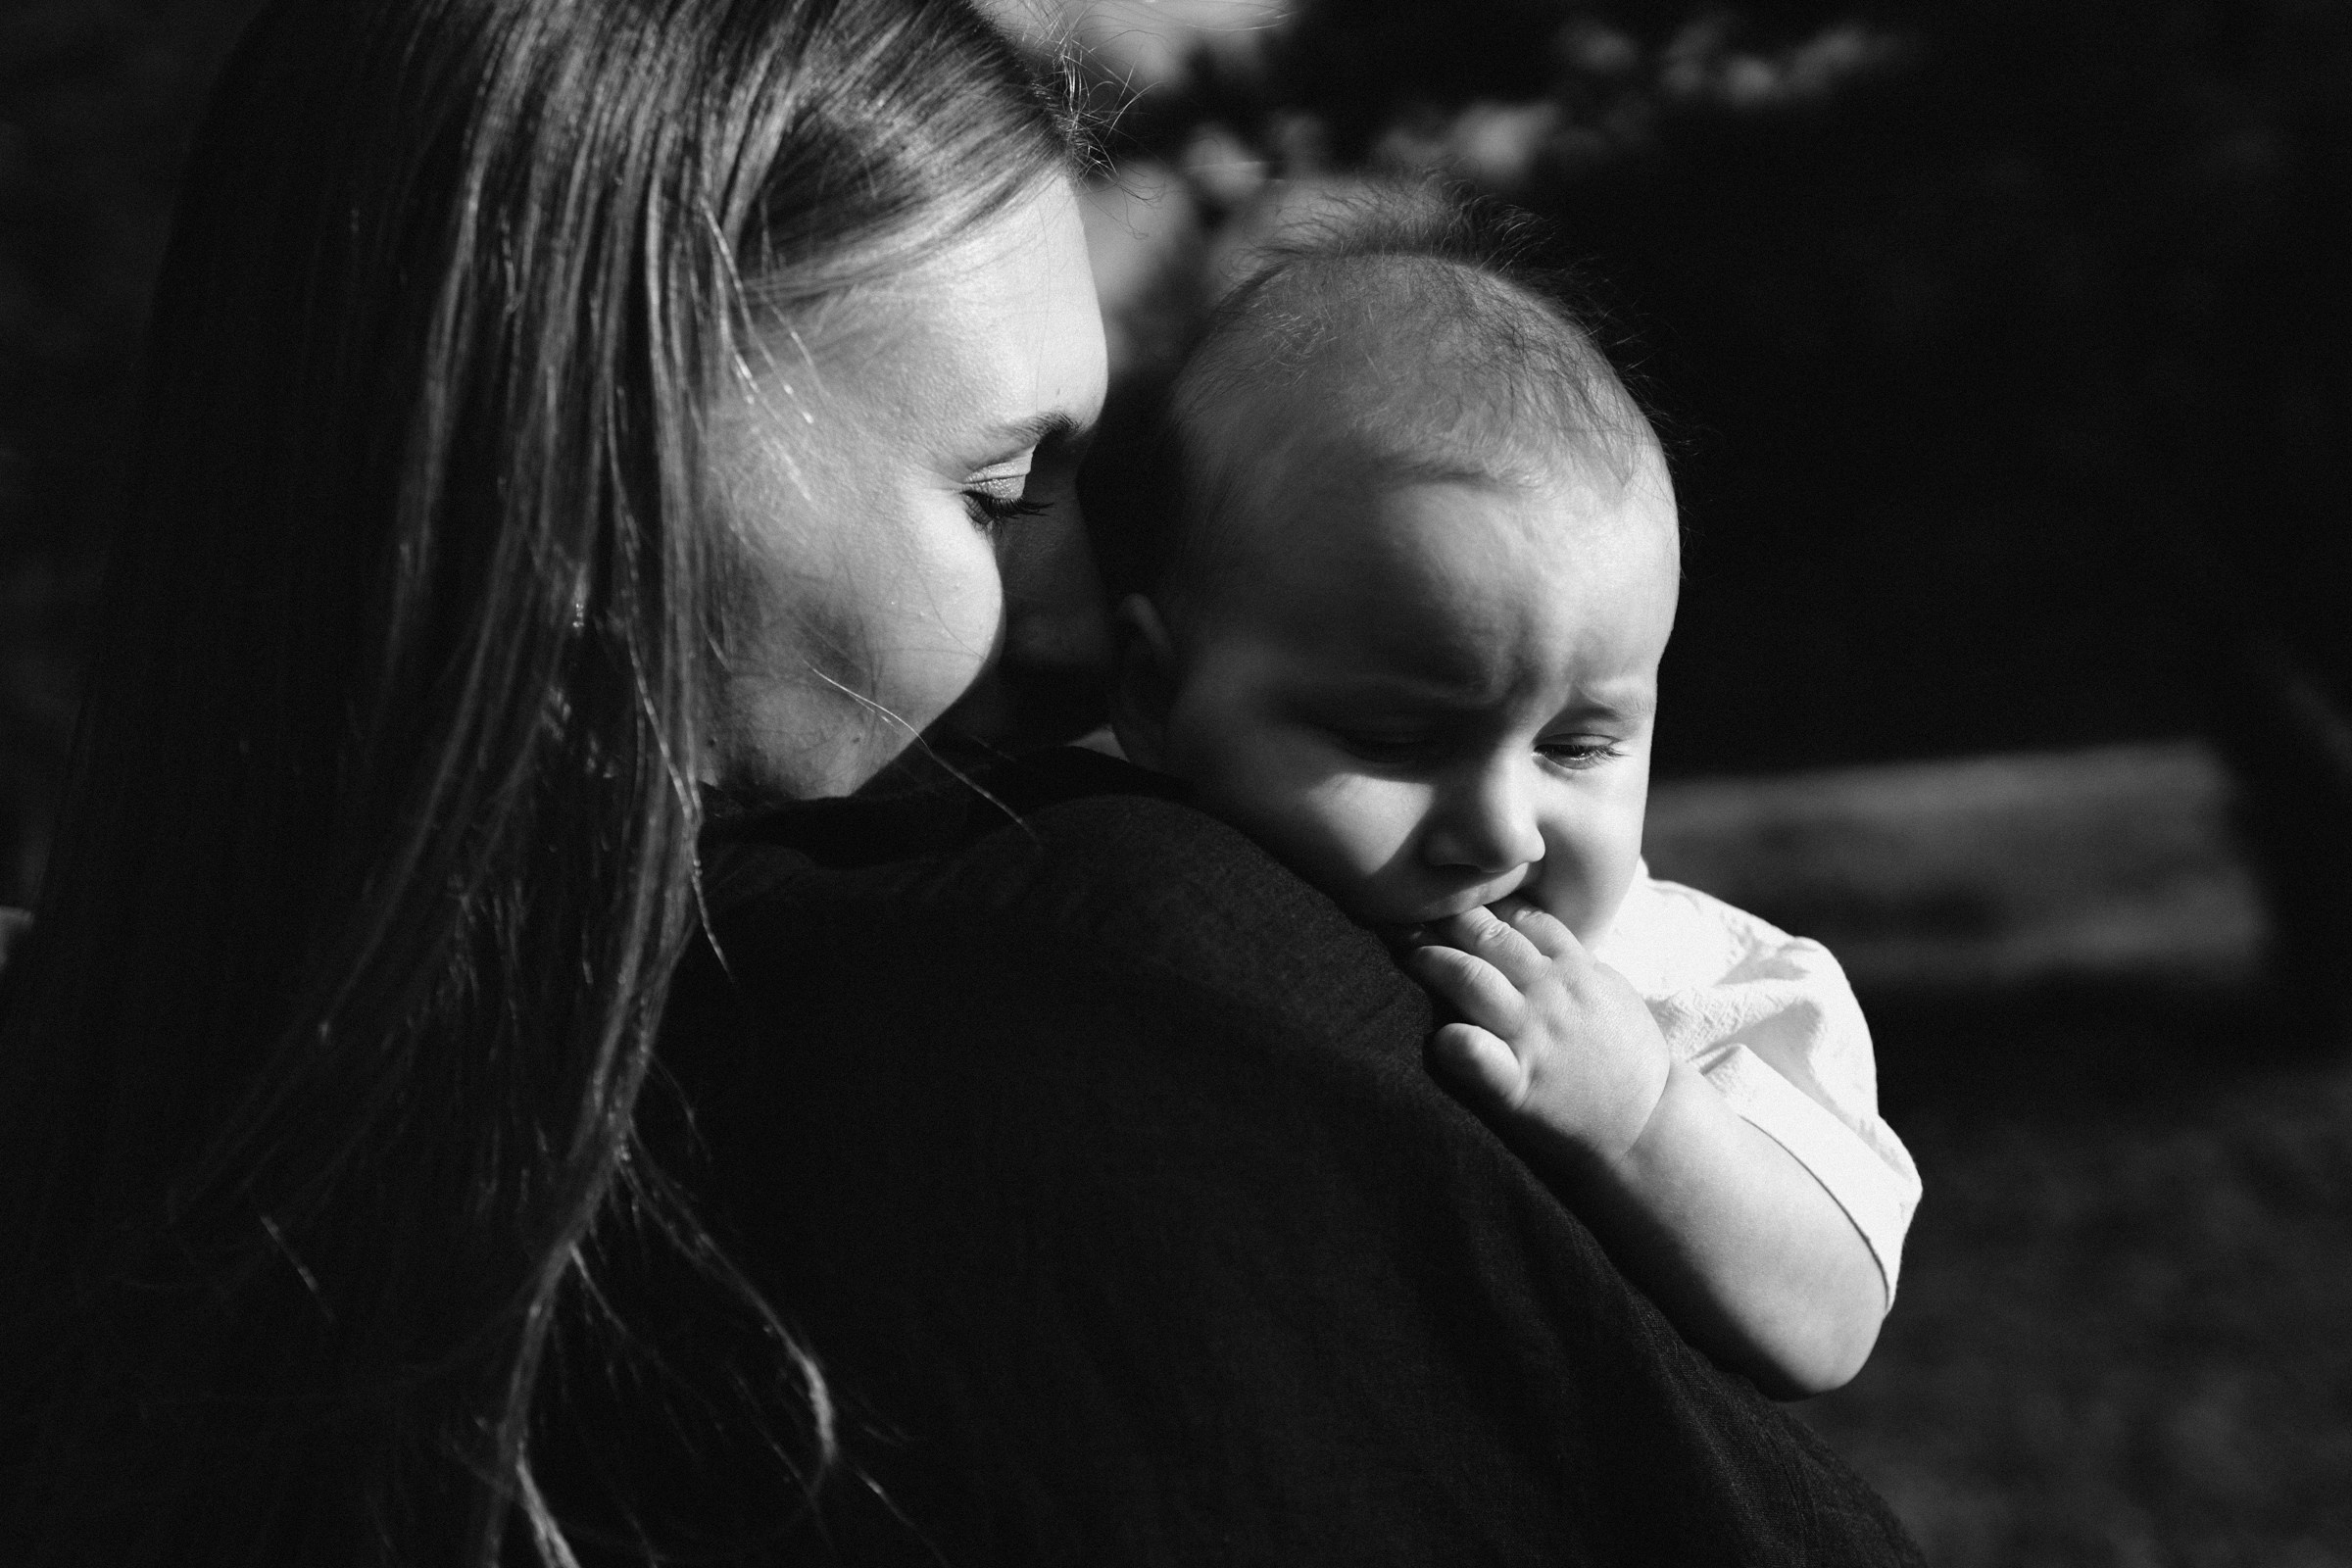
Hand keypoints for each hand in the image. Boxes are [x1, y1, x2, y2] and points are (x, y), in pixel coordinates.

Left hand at [1401, 897, 1670, 1167]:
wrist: (1649, 1127)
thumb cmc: (1628, 1059)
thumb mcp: (1610, 991)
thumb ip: (1569, 959)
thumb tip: (1528, 928)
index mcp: (1574, 968)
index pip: (1521, 915)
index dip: (1482, 900)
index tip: (1449, 895)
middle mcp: (1551, 993)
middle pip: (1488, 936)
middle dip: (1444, 918)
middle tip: (1402, 911)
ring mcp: (1532, 1036)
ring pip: (1472, 980)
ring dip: (1433, 962)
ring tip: (1405, 955)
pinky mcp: (1517, 1084)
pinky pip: (1472, 1051)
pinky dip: (1449, 1038)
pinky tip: (1433, 1034)